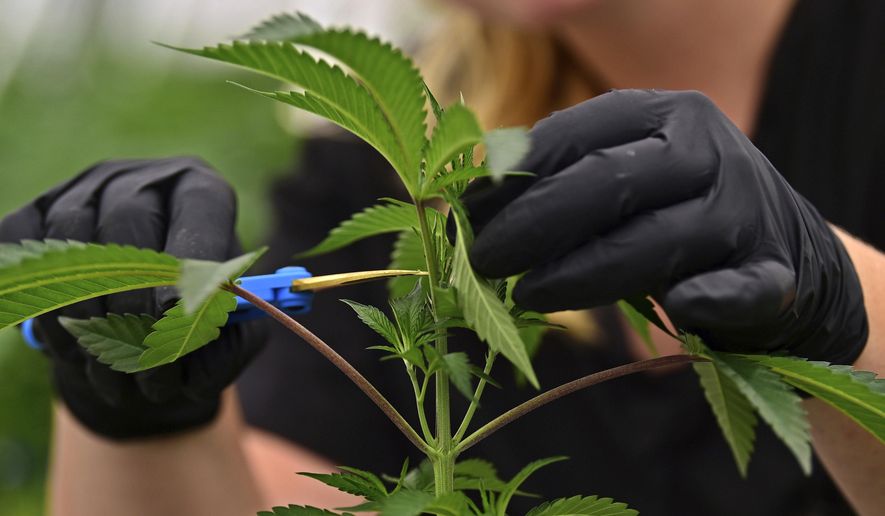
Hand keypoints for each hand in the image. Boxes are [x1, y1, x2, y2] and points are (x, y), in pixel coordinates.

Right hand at [0, 157, 264, 438]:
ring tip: (110, 373)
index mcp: (202, 192)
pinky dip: (41, 308)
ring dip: (85, 316)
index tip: (181, 311)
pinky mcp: (35, 213)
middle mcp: (144, 181)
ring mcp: (84, 190)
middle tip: (144, 360)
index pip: (201, 206)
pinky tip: (72, 348)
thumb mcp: (231, 332)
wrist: (144, 320)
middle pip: (130, 221)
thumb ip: (224, 342)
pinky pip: (23, 252)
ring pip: (71, 241)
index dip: (193, 256)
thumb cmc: (197, 317)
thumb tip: (187, 354)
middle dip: (134, 301)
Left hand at [465, 90, 866, 363]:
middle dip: (534, 224)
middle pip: (608, 183)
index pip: (578, 134)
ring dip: (581, 274)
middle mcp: (708, 151)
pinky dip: (706, 300)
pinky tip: (678, 310)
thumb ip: (562, 180)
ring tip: (524, 295)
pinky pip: (738, 289)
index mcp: (665, 115)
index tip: (467, 211)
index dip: (515, 175)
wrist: (783, 252)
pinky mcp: (775, 274)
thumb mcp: (623, 177)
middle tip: (481, 260)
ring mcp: (746, 212)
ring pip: (655, 242)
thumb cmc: (673, 213)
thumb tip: (468, 202)